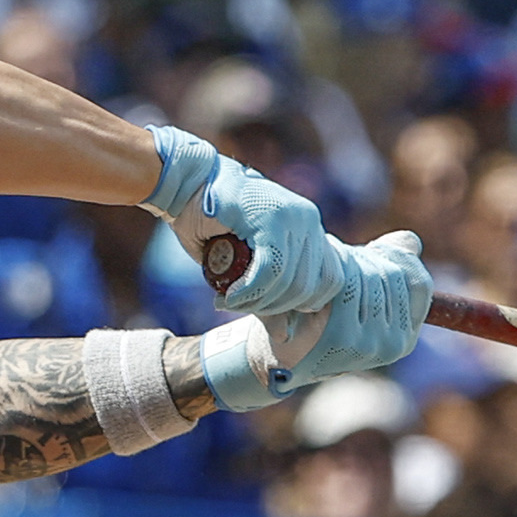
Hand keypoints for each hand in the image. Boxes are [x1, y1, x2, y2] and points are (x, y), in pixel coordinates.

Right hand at [154, 130, 357, 319]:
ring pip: (290, 283)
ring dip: (258, 303)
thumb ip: (272, 288)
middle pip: (311, 287)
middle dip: (276, 308)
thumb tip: (287, 334)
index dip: (302, 304)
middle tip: (242, 307)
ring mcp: (293, 217)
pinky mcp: (270, 219)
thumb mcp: (250, 259)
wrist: (186, 182)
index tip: (270, 307)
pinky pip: (270, 272)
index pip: (330, 280)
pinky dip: (250, 292)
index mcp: (311, 226)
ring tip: (230, 302)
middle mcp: (309, 220)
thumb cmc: (212, 222)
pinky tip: (230, 297)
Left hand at [261, 232, 427, 388]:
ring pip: (369, 276)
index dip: (396, 258)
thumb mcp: (362, 293)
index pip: (419, 282)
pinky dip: (330, 271)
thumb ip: (390, 267)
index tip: (371, 253)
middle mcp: (394, 345)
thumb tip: (409, 241)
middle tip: (339, 260)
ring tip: (325, 268)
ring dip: (345, 261)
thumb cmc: (320, 317)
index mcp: (405, 337)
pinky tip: (315, 276)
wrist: (279, 352)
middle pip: (392, 275)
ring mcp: (371, 343)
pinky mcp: (344, 337)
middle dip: (365, 258)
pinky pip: (347, 284)